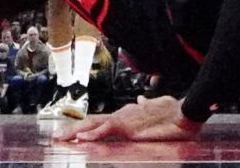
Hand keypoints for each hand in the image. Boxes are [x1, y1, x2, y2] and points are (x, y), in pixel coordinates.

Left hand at [60, 94, 199, 141]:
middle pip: (92, 120)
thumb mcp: (156, 107)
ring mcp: (123, 119)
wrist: (184, 114)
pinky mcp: (128, 127)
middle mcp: (121, 114)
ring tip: (61, 138)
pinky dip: (93, 134)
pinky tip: (82, 139)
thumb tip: (141, 100)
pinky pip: (106, 130)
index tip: (72, 132)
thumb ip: (146, 105)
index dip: (86, 125)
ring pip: (93, 124)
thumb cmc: (173, 112)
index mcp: (127, 113)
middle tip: (56, 137)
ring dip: (75, 131)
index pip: (101, 119)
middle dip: (73, 129)